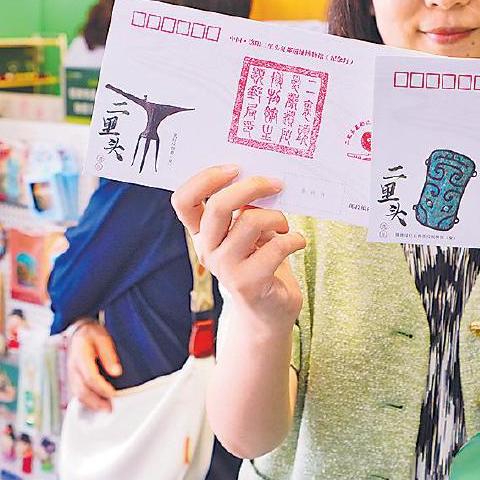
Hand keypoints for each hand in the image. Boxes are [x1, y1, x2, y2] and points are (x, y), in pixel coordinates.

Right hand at [67, 319, 122, 411]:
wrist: (78, 329)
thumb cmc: (91, 333)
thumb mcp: (103, 338)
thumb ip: (109, 355)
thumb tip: (116, 372)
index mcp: (80, 356)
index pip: (90, 377)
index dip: (101, 388)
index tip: (113, 394)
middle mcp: (72, 367)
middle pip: (81, 390)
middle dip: (96, 402)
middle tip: (109, 409)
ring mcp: (70, 374)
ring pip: (77, 394)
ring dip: (91, 404)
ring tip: (105, 409)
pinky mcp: (72, 378)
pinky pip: (76, 393)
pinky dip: (86, 401)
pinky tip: (96, 404)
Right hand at [171, 166, 304, 334]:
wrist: (269, 310)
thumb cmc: (260, 261)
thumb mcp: (247, 232)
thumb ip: (245, 207)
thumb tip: (262, 177)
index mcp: (201, 233)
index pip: (183, 200)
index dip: (206, 179)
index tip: (235, 169)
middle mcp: (207, 250)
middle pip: (219, 206)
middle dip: (251, 187)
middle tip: (275, 184)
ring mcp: (226, 269)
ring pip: (251, 221)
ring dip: (278, 217)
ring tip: (285, 226)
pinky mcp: (249, 283)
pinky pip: (276, 246)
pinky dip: (294, 239)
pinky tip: (296, 243)